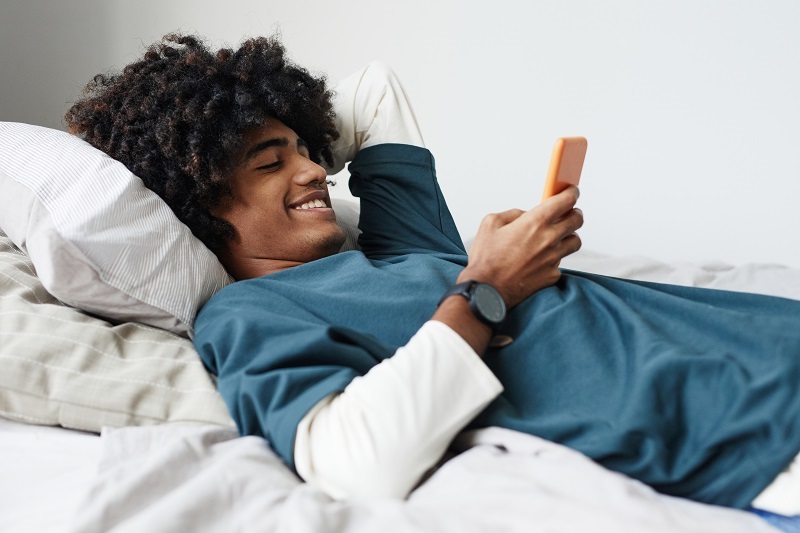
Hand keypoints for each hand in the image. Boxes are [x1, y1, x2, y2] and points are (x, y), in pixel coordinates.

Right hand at [459, 186, 582, 308]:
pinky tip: (543, 258)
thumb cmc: (486, 259)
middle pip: (577, 220)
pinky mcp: (552, 275)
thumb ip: (513, 213)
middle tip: (569, 212)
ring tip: (559, 236)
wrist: (487, 290)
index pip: (565, 201)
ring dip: (569, 235)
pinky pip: (561, 262)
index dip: (571, 193)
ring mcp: (553, 259)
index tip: (571, 192)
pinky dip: (555, 258)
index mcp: (535, 222)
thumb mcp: (490, 223)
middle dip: (575, 213)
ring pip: (575, 242)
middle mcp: (549, 239)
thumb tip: (525, 215)